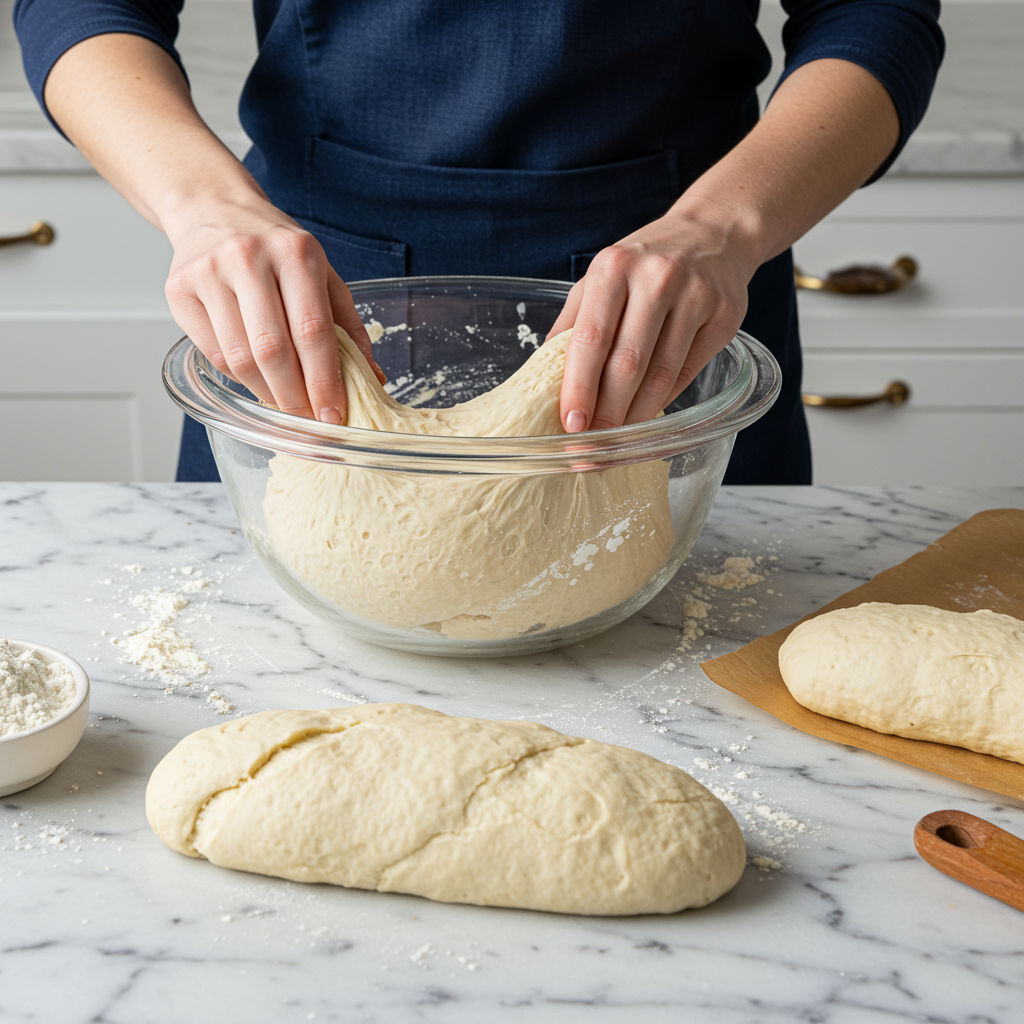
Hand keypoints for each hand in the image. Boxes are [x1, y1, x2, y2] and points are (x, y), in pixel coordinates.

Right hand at [163, 194, 384, 424]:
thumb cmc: (276, 249)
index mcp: (295, 252)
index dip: (324, 380)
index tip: (333, 414)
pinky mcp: (179, 291)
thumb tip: (371, 377)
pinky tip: (255, 378)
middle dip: (294, 396)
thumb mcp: (322, 274)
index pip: (312, 330)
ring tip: (284, 402)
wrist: (215, 211)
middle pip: (273, 349)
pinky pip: (213, 353)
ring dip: (266, 392)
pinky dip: (238, 377)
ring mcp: (208, 273)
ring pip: (239, 358)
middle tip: (308, 419)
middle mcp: (249, 257)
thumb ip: (347, 326)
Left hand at [549, 205, 761, 432]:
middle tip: (594, 444)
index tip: (571, 423)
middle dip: (608, 412)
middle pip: (628, 363)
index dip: (579, 387)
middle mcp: (657, 278)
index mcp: (614, 268)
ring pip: (661, 374)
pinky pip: (687, 372)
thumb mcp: (601, 278)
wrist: (713, 235)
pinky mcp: (725, 317)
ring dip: (636, 414)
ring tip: (619, 438)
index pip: (591, 339)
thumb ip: (573, 324)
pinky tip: (647, 412)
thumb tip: (543, 379)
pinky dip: (664, 399)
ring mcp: (696, 297)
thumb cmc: (644, 264)